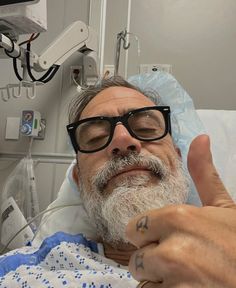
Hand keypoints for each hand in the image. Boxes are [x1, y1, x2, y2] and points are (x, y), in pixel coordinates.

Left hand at [126, 135, 235, 286]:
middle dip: (153, 258)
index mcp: (178, 219)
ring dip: (159, 280)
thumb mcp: (225, 207)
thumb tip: (200, 138)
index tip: (166, 238)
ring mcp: (174, 282)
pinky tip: (190, 287)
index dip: (149, 234)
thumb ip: (204, 174)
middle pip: (137, 257)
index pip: (134, 228)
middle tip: (181, 260)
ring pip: (144, 281)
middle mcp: (171, 250)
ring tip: (186, 277)